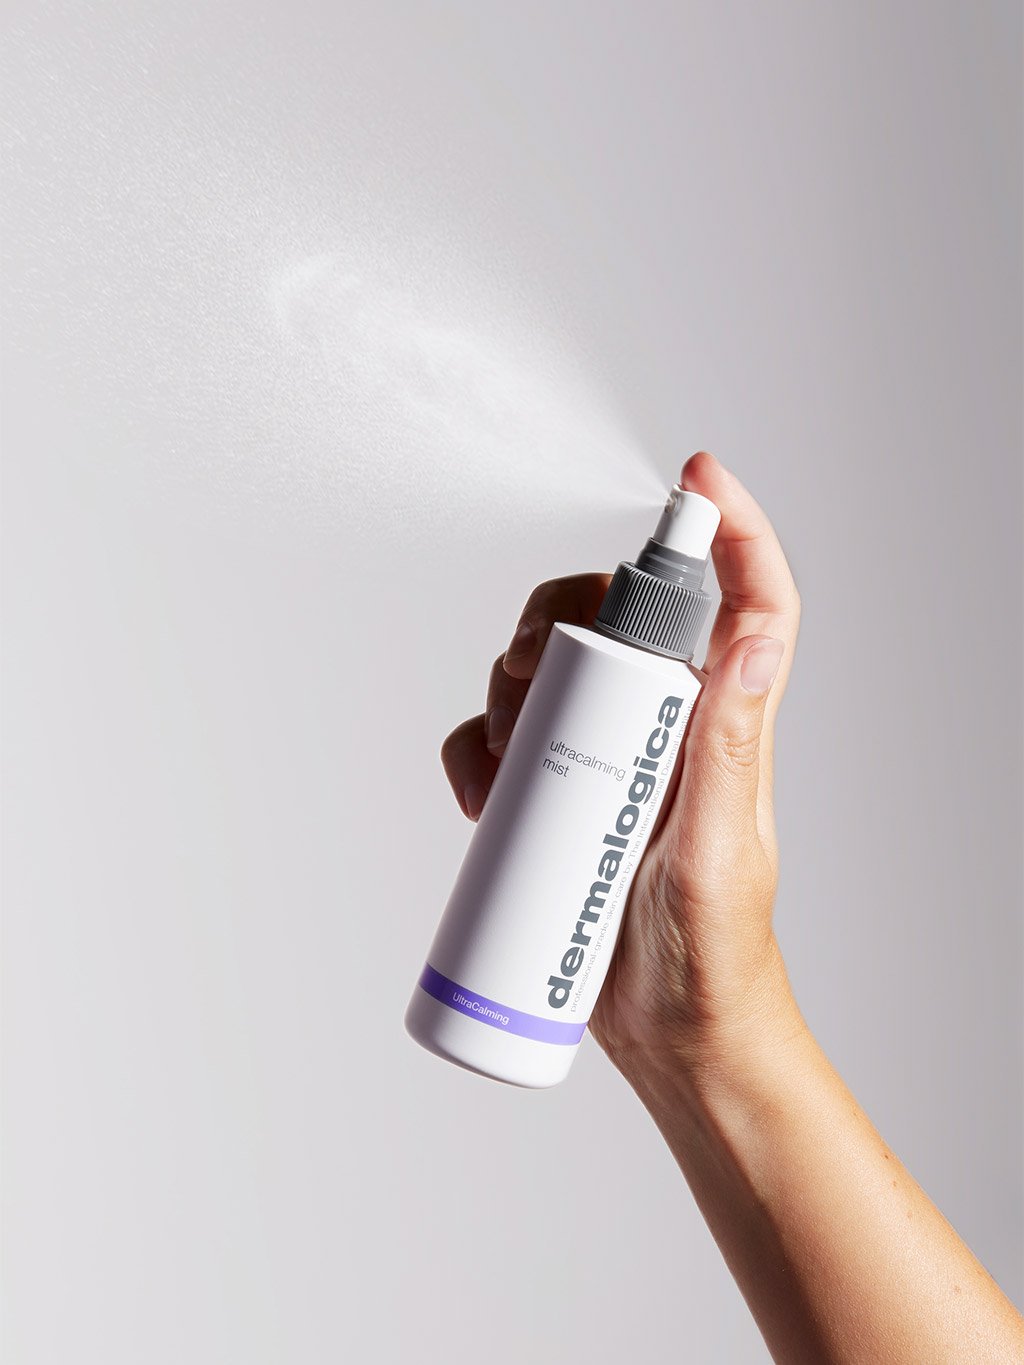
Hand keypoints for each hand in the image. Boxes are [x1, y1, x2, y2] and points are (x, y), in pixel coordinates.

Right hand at [441, 451, 801, 1080]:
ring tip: (510, 766)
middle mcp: (660, 728)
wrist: (669, 1033)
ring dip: (508, 694)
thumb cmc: (713, 952)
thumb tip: (750, 637)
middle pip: (612, 621)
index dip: (734, 530)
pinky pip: (497, 744)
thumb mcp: (720, 850)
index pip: (748, 602)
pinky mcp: (553, 798)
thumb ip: (731, 749)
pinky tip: (484, 801)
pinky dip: (475, 755)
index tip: (695, 478)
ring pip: (544, 674)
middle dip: (559, 621)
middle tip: (530, 672)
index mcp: (721, 724)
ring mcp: (601, 761)